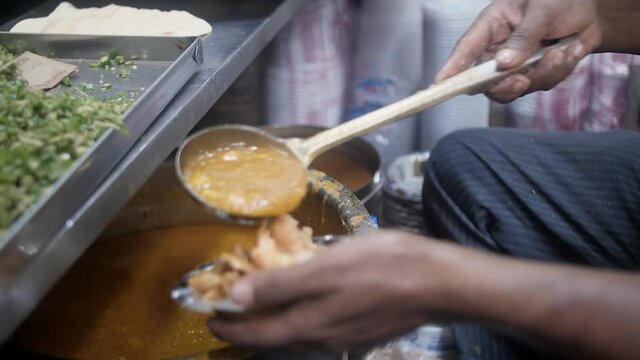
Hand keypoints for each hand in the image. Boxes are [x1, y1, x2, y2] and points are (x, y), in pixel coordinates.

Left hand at [207, 231, 454, 352]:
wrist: (438, 283)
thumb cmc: (380, 267)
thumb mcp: (325, 268)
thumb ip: (280, 285)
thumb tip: (236, 297)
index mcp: (309, 323)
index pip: (257, 333)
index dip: (231, 328)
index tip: (210, 320)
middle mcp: (323, 338)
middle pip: (277, 337)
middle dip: (251, 326)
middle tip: (233, 311)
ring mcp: (346, 337)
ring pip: (299, 333)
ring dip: (277, 321)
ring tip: (265, 305)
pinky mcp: (363, 329)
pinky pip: (322, 327)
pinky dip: (304, 316)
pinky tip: (310, 300)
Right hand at [435, 0, 602, 102]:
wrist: (590, 9)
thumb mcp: (542, 10)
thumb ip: (524, 36)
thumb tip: (504, 63)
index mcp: (491, 26)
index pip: (466, 50)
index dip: (452, 68)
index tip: (439, 85)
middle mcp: (499, 49)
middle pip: (486, 81)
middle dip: (504, 85)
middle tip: (521, 79)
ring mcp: (517, 64)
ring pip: (516, 87)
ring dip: (542, 73)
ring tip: (562, 51)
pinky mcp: (536, 73)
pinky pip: (542, 84)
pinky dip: (560, 71)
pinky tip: (570, 50)